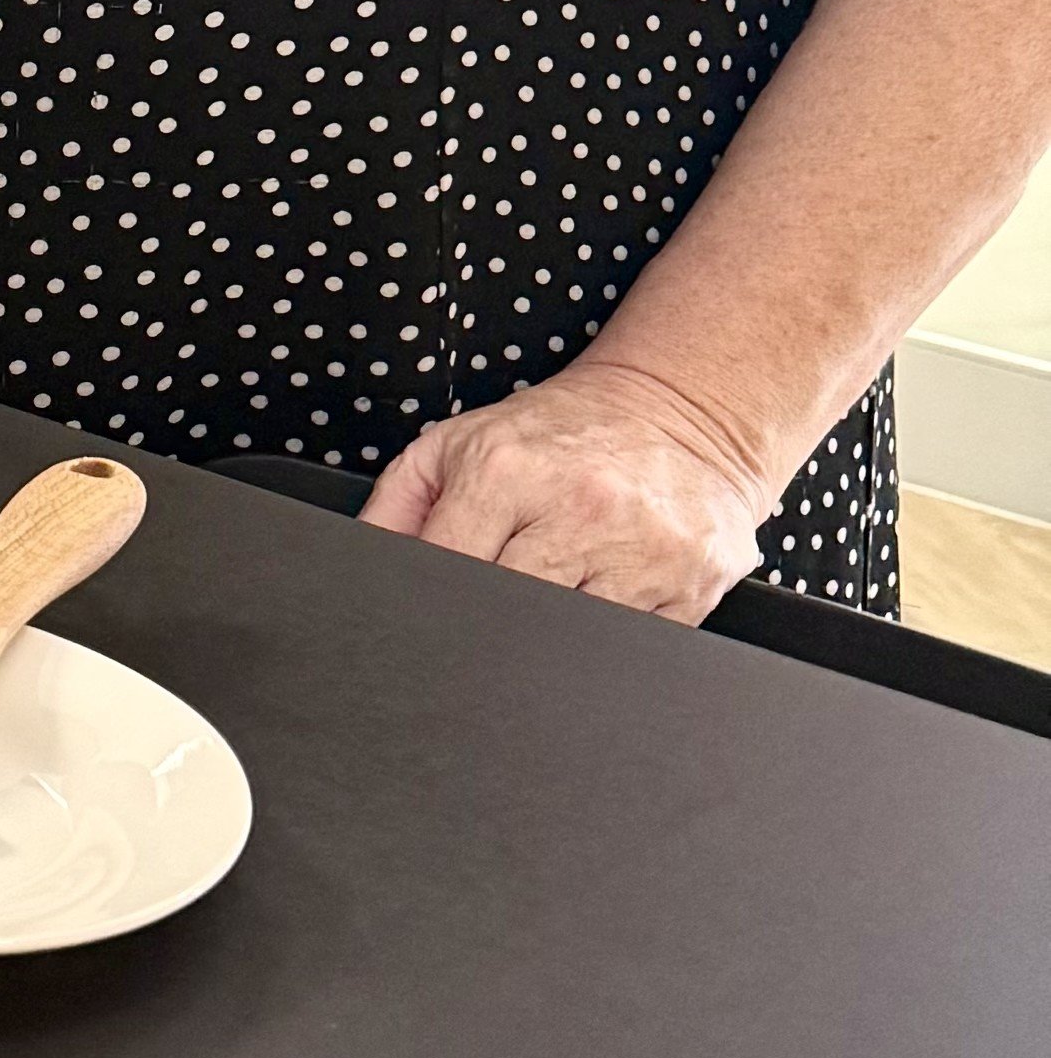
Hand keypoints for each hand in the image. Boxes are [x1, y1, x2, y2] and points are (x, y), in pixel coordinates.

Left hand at [361, 356, 778, 622]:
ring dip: (551, 627)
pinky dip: (609, 633)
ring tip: (556, 585)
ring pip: (569, 637)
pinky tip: (606, 591)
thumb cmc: (558, 433)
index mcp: (507, 472)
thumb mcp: (459, 443)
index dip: (431, 597)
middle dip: (491, 617)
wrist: (677, 413)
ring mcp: (642, 553)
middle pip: (507, 612)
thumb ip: (397, 504)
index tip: (433, 607)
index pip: (446, 569)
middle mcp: (578, 511)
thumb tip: (365, 561)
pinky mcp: (691, 587)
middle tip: (495, 601)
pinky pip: (632, 644)